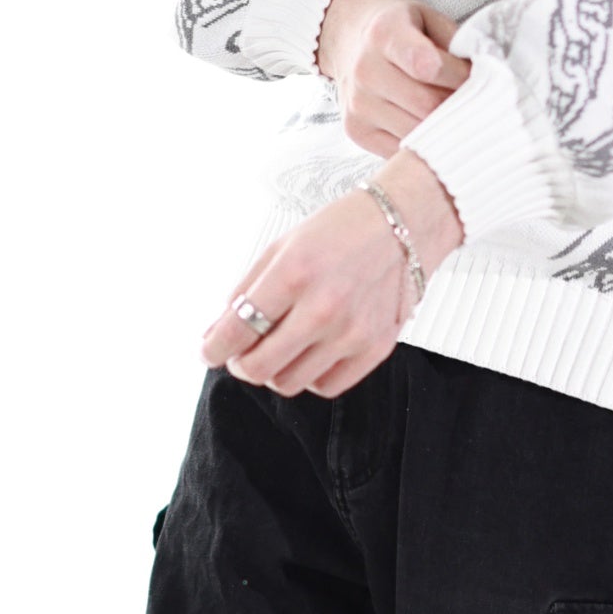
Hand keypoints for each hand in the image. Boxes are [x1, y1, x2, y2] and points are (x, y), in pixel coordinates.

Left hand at [202, 152, 466, 399]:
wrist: (403, 226)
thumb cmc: (341, 231)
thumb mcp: (282, 247)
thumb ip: (246, 291)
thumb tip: (216, 333)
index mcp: (294, 273)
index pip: (237, 330)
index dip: (213, 348)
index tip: (209, 351)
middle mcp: (324, 307)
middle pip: (259, 367)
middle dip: (241, 364)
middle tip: (242, 353)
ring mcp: (353, 333)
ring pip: (290, 383)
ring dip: (275, 370)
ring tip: (280, 347)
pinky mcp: (376, 348)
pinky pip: (326, 386)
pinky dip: (310, 375)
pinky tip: (310, 352)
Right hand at [317, 0, 470, 155]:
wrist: (350, 39)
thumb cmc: (400, 29)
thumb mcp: (428, 19)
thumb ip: (456, 43)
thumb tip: (490, 74)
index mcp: (384, 34)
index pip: (427, 66)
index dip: (458, 77)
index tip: (473, 77)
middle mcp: (365, 71)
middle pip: (426, 106)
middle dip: (457, 107)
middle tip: (473, 102)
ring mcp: (358, 105)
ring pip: (416, 133)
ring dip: (444, 129)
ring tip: (454, 115)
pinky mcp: (356, 131)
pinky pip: (400, 150)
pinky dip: (424, 144)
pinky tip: (432, 130)